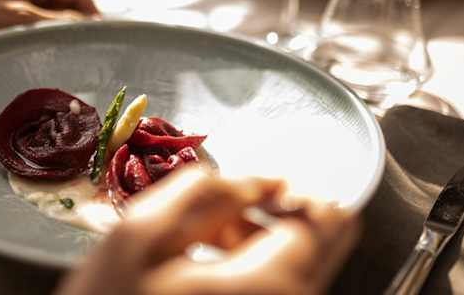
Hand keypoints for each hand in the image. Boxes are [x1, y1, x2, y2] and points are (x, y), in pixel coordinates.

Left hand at [0, 0, 97, 94]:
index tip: (102, 45)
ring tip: (61, 69)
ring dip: (53, 45)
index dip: (93, 17)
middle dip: (73, 33)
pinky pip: (26, 38)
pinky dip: (35, 51)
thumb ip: (60, 22)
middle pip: (63, 10)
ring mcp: (6, 8)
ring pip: (45, 27)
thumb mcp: (20, 21)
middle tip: (84, 61)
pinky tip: (37, 71)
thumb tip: (93, 28)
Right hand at [56, 167, 360, 294]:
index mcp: (265, 283)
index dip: (293, 191)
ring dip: (261, 242)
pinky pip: (276, 288)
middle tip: (230, 212)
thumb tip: (261, 180)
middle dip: (278, 215)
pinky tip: (210, 266)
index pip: (325, 220)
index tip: (260, 189)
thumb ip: (203, 195)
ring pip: (298, 268)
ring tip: (207, 237)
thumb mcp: (137, 239)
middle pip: (322, 246)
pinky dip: (253, 269)